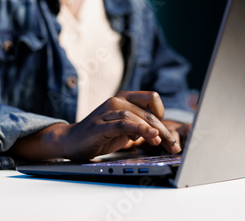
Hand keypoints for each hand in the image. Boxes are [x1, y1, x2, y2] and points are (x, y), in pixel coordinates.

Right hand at [9, 91, 181, 161]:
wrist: (71, 141)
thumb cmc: (99, 136)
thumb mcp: (123, 130)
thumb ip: (139, 128)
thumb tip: (160, 135)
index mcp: (124, 99)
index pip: (151, 98)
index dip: (163, 114)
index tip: (167, 131)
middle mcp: (116, 101)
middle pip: (148, 112)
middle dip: (164, 129)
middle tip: (173, 145)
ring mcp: (107, 111)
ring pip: (137, 116)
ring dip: (154, 130)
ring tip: (162, 143)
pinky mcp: (101, 124)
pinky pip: (124, 124)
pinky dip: (139, 129)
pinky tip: (150, 135)